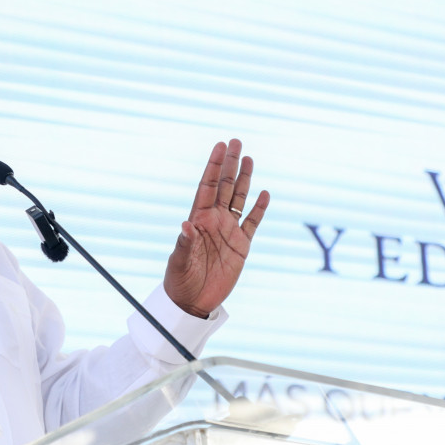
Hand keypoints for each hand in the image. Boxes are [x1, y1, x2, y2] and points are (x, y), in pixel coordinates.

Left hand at [163, 139, 268, 317]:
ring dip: (244, 179)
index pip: (208, 187)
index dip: (214, 167)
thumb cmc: (180, 281)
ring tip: (249, 158)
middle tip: (236, 141)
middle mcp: (214, 221)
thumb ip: (184, 244)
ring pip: (239, 199)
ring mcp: (228, 231)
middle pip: (225, 187)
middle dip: (230, 164)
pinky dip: (258, 209)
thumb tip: (185, 225)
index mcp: (198, 220)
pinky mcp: (241, 246)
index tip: (220, 146)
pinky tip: (264, 193)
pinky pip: (252, 223)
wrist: (193, 302)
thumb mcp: (180, 263)